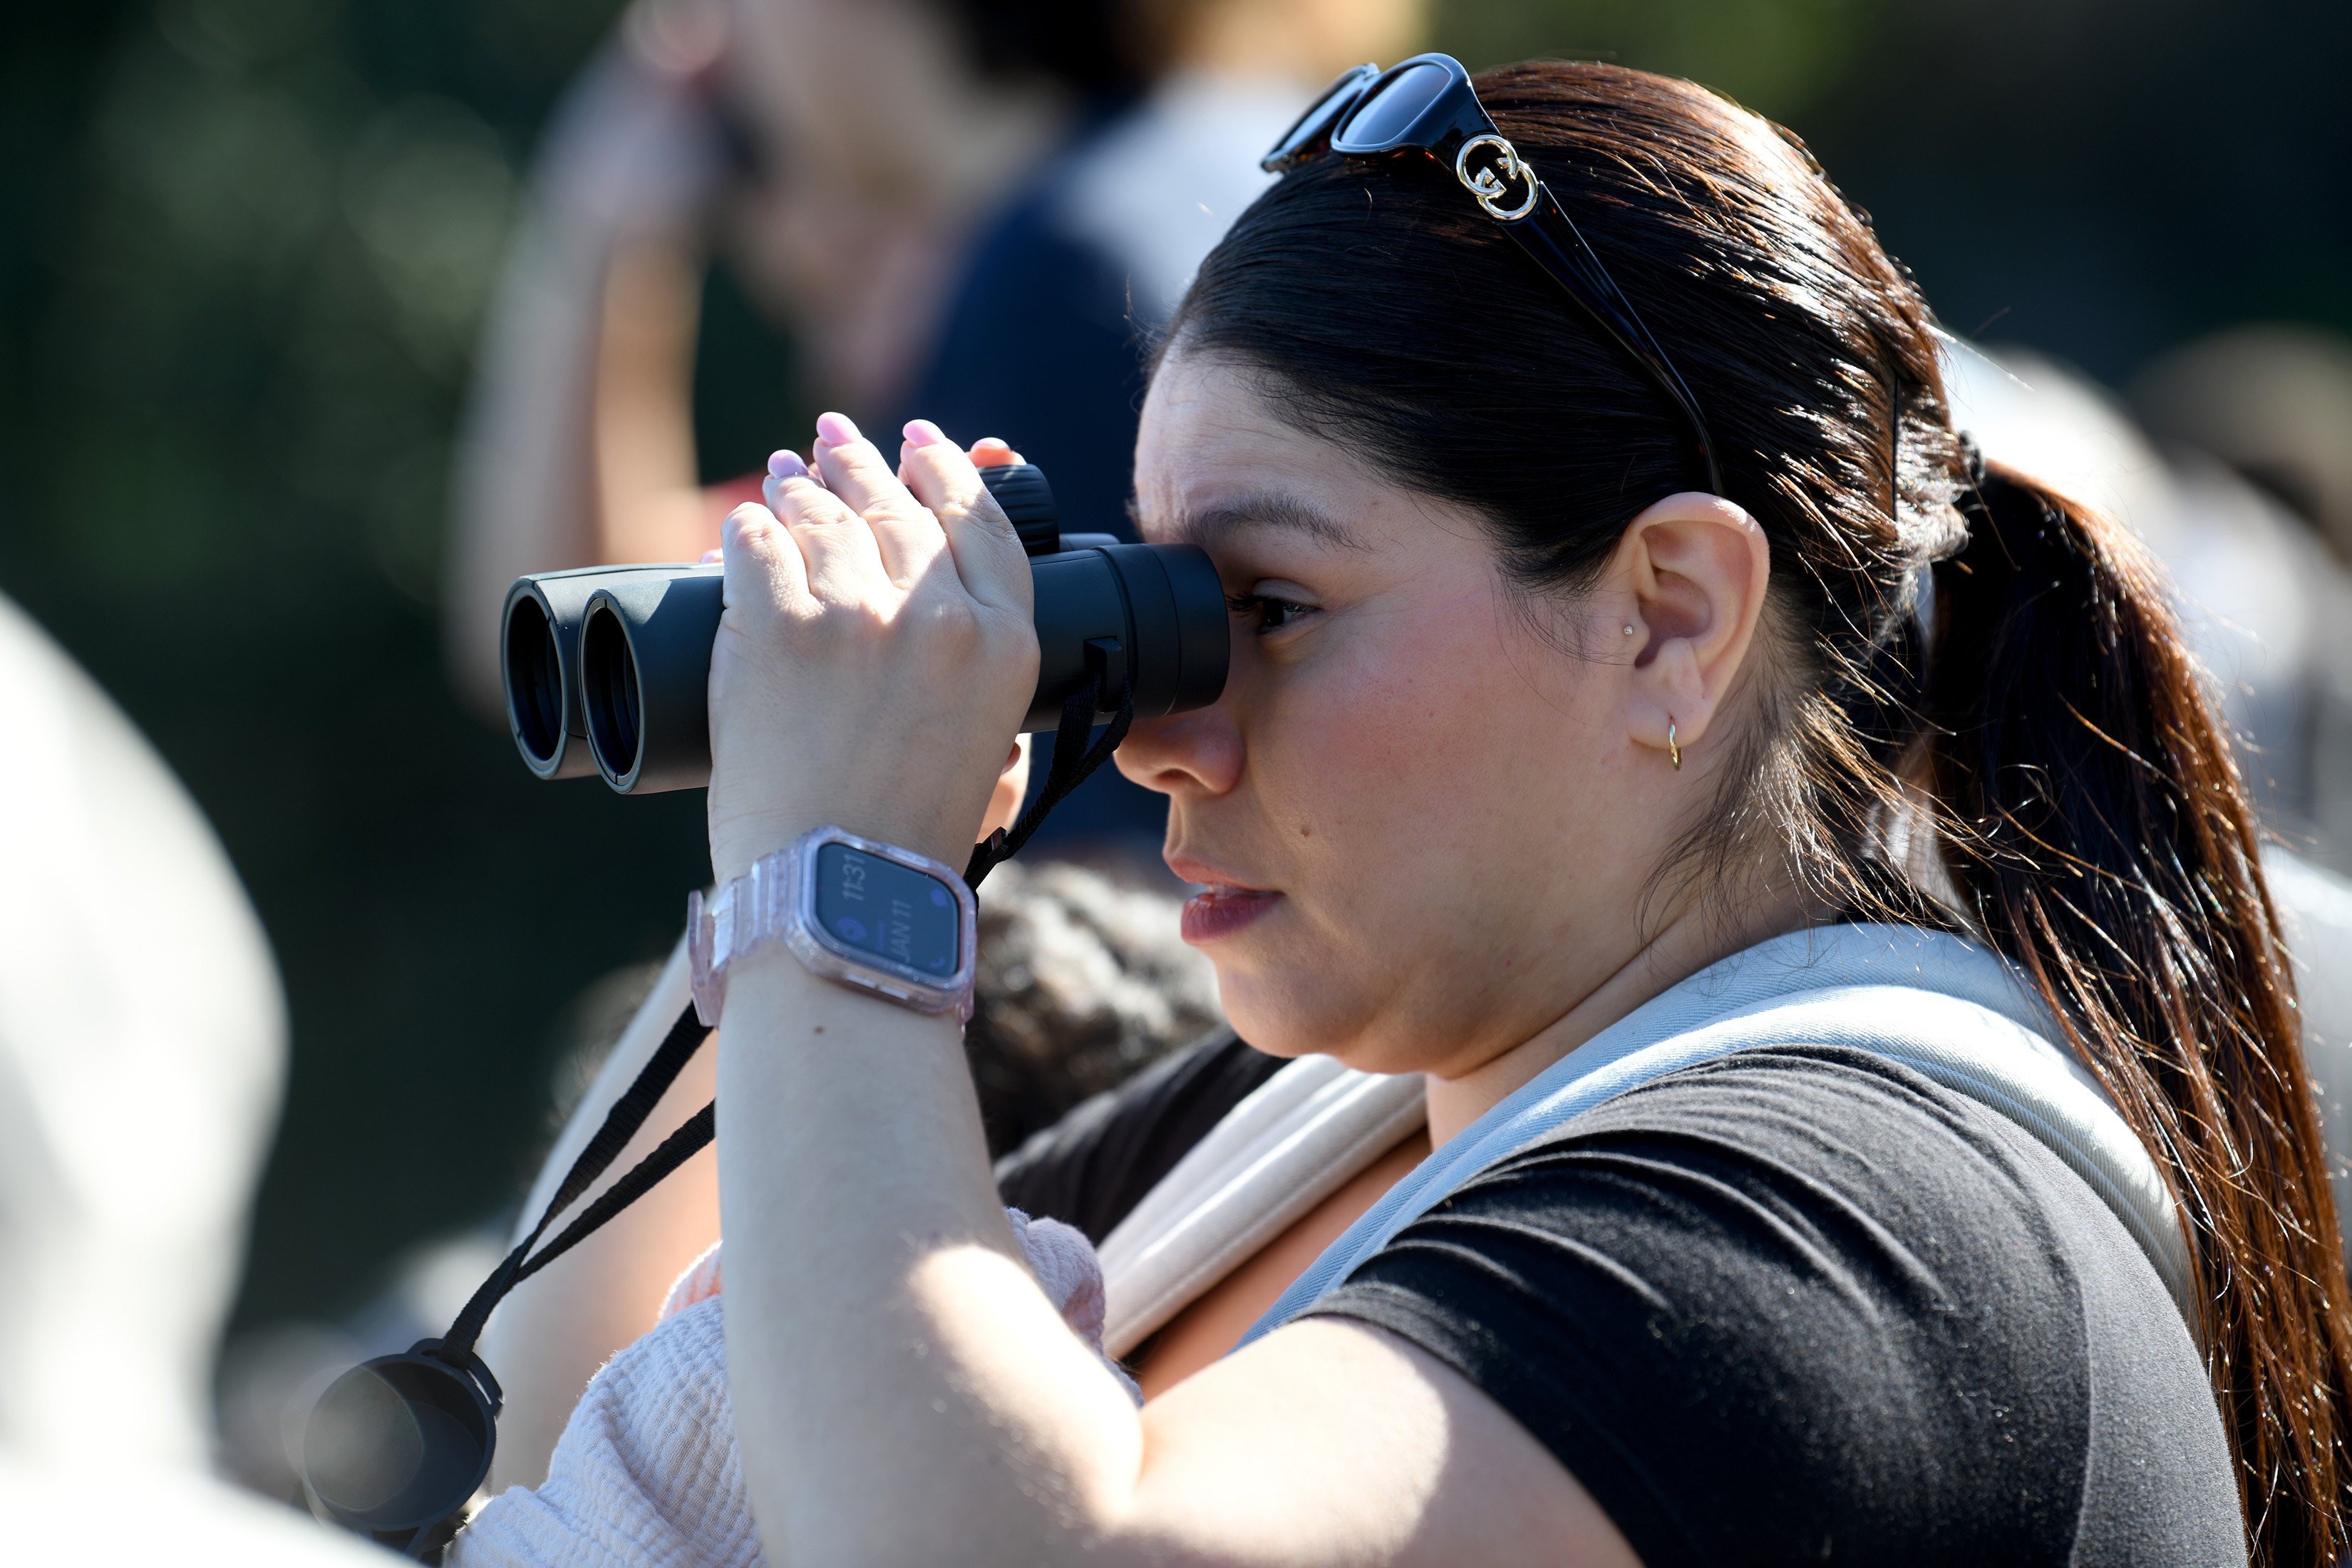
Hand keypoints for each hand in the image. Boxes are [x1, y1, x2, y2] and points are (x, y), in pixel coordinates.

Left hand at [705, 414, 1036, 884]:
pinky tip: (743, 521)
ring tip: (787, 472)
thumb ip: (981, 680)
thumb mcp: (988, 750)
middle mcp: (942, 616)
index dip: (948, 470)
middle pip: (899, 506)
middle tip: (837, 441)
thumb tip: (949, 613)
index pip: (982, 522)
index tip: (925, 444)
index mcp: (1007, 645)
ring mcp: (857, 614)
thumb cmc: (907, 842)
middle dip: (864, 463)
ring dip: (801, 485)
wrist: (838, 895)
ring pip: (823, 513)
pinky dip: (745, 529)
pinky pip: (755, 541)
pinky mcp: (778, 626)